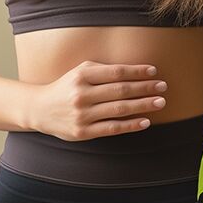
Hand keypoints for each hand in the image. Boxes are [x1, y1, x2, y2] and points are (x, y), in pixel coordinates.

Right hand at [25, 60, 168, 139]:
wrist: (39, 109)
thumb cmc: (66, 87)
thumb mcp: (79, 71)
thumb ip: (103, 70)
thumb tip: (136, 71)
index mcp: (82, 75)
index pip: (116, 72)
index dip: (137, 71)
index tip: (154, 71)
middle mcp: (81, 94)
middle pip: (120, 90)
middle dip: (145, 88)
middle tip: (163, 86)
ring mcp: (82, 114)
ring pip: (119, 109)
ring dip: (143, 105)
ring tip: (160, 102)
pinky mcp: (82, 132)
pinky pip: (112, 128)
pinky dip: (130, 125)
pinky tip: (145, 121)